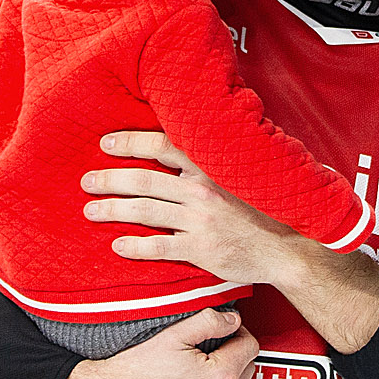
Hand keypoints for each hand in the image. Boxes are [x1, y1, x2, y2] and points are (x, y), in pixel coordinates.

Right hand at [51, 305, 257, 378]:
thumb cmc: (134, 372)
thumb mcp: (173, 335)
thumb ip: (210, 322)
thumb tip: (233, 320)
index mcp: (220, 377)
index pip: (250, 346)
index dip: (239, 332)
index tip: (227, 331)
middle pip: (249, 370)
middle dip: (236, 356)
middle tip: (214, 350)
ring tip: (213, 373)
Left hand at [83, 131, 378, 353]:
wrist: (292, 247)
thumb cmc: (270, 205)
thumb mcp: (248, 169)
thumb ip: (221, 153)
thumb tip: (196, 128)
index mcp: (213, 165)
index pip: (162, 144)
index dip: (131, 142)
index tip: (105, 143)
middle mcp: (203, 190)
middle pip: (144, 180)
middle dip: (110, 179)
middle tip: (86, 181)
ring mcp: (201, 221)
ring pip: (145, 212)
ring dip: (113, 210)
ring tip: (91, 210)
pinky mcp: (202, 250)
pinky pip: (159, 248)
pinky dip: (135, 247)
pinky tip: (117, 246)